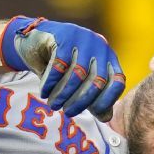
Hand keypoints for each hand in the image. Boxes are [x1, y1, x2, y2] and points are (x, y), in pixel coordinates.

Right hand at [0, 16, 124, 117]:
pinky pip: (60, 64)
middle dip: (82, 100)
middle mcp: (99, 46)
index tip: (95, 113)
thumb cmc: (62, 65)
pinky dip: (51, 82)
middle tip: (68, 113)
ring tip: (54, 104)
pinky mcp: (64, 35)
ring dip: (63, 93)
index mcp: (108, 57)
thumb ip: (93, 98)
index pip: (117, 81)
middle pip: (97, 80)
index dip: (108, 99)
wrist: (36, 41)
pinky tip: (44, 92)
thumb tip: (106, 118)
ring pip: (77, 73)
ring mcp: (82, 38)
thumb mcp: (79, 82)